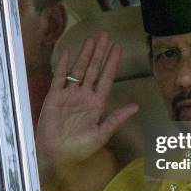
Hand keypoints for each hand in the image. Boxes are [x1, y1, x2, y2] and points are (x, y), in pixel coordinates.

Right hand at [36, 32, 138, 178]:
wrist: (55, 155)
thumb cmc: (79, 148)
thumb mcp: (101, 134)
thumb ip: (116, 118)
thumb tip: (136, 106)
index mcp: (96, 103)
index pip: (106, 78)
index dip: (112, 63)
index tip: (118, 48)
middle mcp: (84, 95)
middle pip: (93, 69)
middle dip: (100, 53)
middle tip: (105, 35)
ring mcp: (69, 95)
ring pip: (78, 69)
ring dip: (85, 54)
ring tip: (91, 39)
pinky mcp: (54, 97)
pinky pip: (59, 78)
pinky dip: (63, 65)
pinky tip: (67, 52)